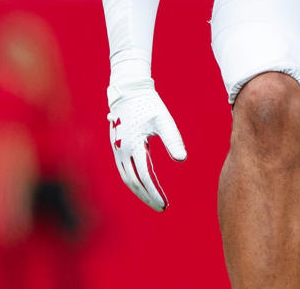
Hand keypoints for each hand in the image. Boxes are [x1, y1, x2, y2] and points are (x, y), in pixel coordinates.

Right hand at [107, 80, 185, 210]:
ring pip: (127, 178)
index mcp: (132, 146)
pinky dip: (134, 180)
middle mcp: (121, 151)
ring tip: (155, 199)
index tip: (165, 204)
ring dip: (140, 190)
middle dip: (147, 196)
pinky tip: (146, 183)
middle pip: (133, 182)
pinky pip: (125, 170)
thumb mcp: (163, 120)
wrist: (129, 91)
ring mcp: (117, 150)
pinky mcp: (117, 147)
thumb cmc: (149, 105)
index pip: (144, 178)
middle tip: (162, 207)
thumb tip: (182, 159)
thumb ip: (172, 140)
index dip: (154, 193)